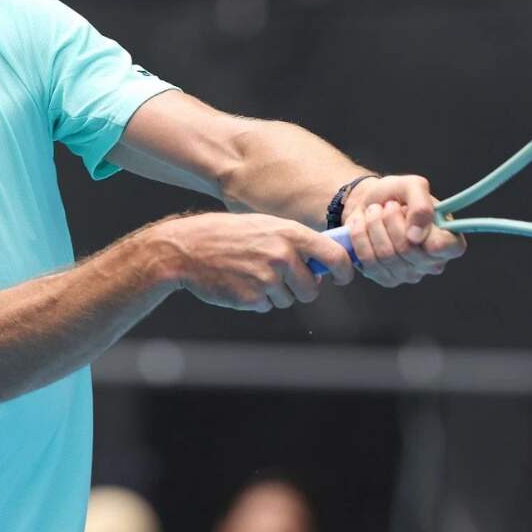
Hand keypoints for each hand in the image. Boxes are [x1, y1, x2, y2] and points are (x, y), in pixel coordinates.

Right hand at [155, 213, 355, 311]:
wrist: (186, 250)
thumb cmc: (226, 235)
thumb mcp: (263, 226)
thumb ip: (293, 242)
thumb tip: (321, 264)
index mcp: (289, 234)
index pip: (334, 255)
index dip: (344, 270)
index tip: (343, 277)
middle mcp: (282, 256)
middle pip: (312, 288)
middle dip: (302, 288)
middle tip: (282, 277)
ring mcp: (267, 278)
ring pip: (288, 300)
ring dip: (275, 293)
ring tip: (251, 272)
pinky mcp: (252, 298)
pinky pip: (267, 305)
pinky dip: (257, 299)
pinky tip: (239, 281)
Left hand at [342, 175, 466, 286]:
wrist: (370, 204)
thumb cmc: (397, 195)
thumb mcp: (412, 186)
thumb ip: (421, 206)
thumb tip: (416, 236)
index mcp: (449, 241)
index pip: (444, 247)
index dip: (423, 231)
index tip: (406, 211)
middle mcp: (433, 263)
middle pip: (407, 249)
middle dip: (390, 219)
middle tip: (388, 206)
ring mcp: (410, 274)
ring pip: (386, 255)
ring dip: (374, 225)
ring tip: (375, 212)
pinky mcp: (387, 279)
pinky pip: (369, 261)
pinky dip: (361, 237)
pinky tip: (364, 226)